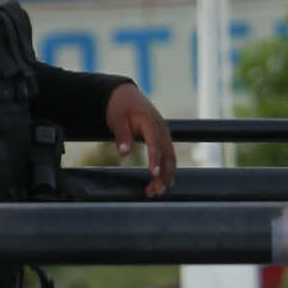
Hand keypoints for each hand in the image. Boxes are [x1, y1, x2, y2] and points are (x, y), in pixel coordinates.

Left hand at [105, 83, 176, 197]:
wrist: (125, 95)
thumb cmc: (121, 107)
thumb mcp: (117, 120)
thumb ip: (122, 136)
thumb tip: (124, 153)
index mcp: (150, 121)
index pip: (155, 143)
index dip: (155, 159)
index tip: (154, 174)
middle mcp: (161, 128)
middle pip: (167, 153)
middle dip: (164, 174)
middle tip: (155, 191)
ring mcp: (163, 133)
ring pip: (170, 157)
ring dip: (167, 175)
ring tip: (157, 191)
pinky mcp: (162, 137)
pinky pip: (168, 155)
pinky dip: (167, 169)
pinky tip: (162, 182)